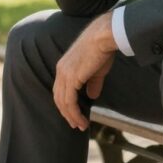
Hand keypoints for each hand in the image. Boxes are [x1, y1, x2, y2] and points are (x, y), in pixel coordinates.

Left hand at [53, 13, 117, 130]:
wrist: (103, 36)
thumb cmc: (102, 49)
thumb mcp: (97, 70)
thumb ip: (92, 83)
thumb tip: (91, 96)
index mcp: (64, 66)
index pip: (60, 89)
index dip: (66, 104)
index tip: (75, 115)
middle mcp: (61, 70)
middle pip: (59, 98)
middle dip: (67, 113)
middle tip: (76, 125)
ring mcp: (64, 74)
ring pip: (63, 102)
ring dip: (71, 117)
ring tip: (81, 126)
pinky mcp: (71, 78)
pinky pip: (70, 102)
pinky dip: (75, 114)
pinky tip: (82, 120)